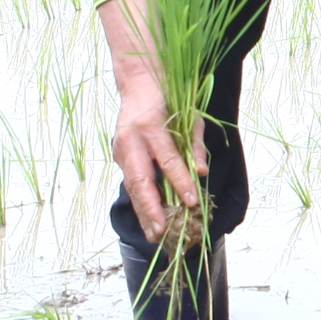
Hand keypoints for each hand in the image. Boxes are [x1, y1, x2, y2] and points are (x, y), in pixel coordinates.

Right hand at [111, 61, 203, 242]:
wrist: (139, 83)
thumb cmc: (170, 99)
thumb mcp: (190, 116)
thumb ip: (194, 145)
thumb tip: (201, 172)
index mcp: (151, 126)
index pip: (167, 159)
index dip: (180, 181)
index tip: (192, 202)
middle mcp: (131, 140)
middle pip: (141, 179)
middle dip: (152, 208)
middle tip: (164, 231)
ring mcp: (122, 149)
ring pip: (132, 187)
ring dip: (143, 213)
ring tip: (154, 236)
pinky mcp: (119, 156)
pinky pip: (131, 184)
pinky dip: (140, 204)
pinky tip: (148, 222)